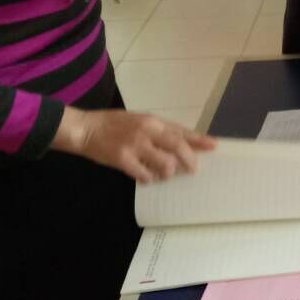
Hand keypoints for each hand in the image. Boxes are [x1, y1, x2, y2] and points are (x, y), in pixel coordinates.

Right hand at [53, 107, 216, 182]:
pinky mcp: (123, 159)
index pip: (181, 131)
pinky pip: (144, 175)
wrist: (85, 129)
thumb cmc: (114, 124)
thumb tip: (183, 142)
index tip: (214, 146)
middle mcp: (147, 131)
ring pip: (165, 164)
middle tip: (193, 170)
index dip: (199, 139)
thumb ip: (160, 130)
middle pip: (178, 146)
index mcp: (153, 121)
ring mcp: (135, 145)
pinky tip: (146, 178)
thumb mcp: (140, 120)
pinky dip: (149, 179)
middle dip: (190, 160)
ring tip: (164, 174)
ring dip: (168, 172)